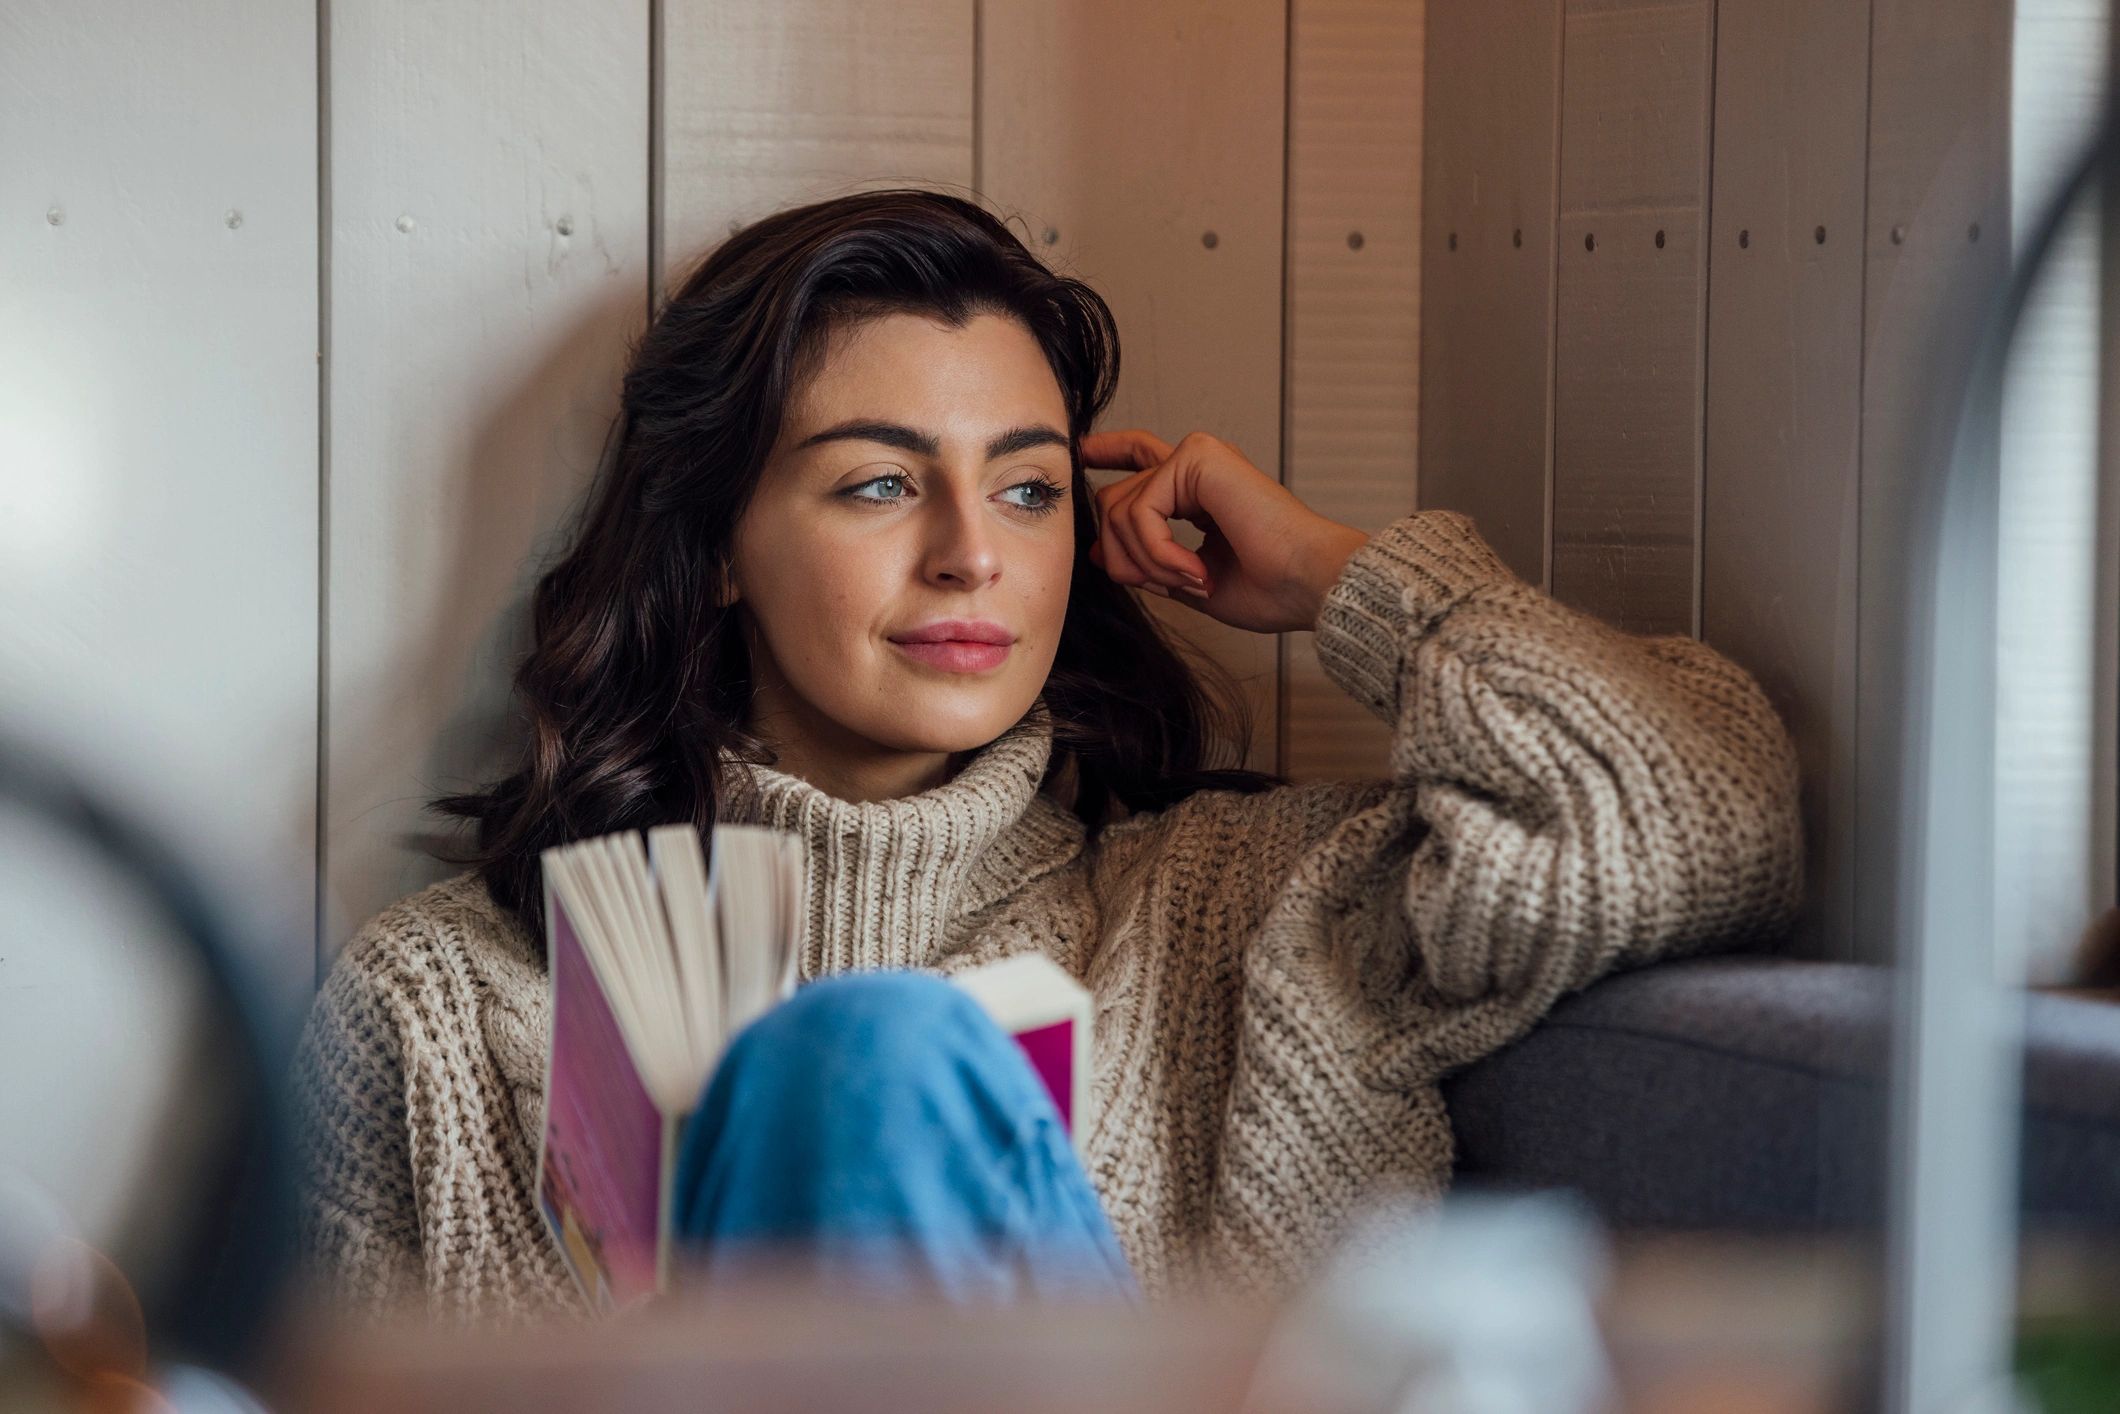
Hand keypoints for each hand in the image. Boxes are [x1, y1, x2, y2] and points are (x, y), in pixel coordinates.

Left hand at [1080, 429, 1371, 633]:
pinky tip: (1194, 571)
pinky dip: (1158, 552)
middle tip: (1171, 587)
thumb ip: (1147, 561)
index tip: (1082, 454)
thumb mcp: (1189, 580)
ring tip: (1193, 581)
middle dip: (1125, 557)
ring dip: (1148, 563)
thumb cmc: (1269, 588)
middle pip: (1115, 502)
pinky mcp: (1197, 458)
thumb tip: (1099, 552)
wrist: (1309, 584)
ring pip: (1120, 509)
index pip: (1142, 462)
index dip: (1108, 454)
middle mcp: (1196, 465)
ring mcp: (1197, 457)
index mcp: (1199, 489)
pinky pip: (1140, 512)